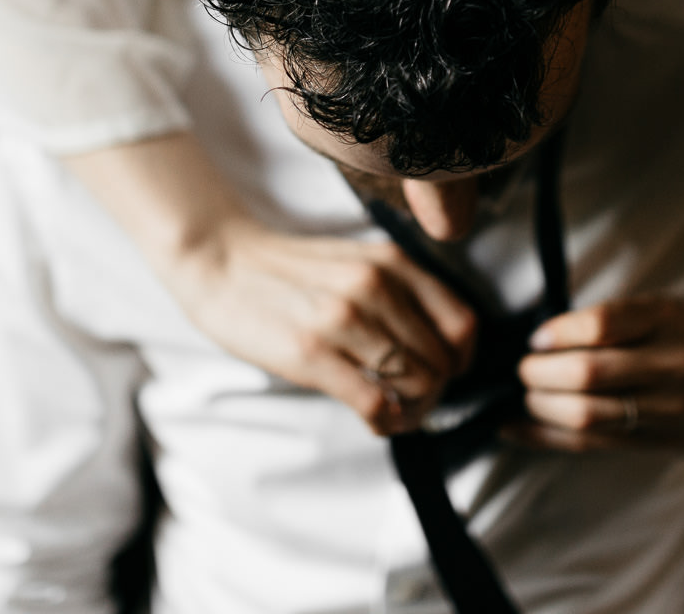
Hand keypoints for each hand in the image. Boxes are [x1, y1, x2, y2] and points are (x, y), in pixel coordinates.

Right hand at [65, 134, 477, 435]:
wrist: (221, 262)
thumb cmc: (291, 271)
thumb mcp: (358, 261)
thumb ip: (401, 293)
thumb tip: (441, 347)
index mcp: (392, 263)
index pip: (461, 323)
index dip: (462, 360)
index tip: (447, 373)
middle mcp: (375, 286)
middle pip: (441, 360)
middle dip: (435, 391)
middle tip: (414, 402)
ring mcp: (344, 319)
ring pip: (414, 382)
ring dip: (412, 410)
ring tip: (394, 413)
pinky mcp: (313, 353)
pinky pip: (375, 402)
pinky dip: (385, 421)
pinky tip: (374, 420)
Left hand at [512, 294, 683, 452]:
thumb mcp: (670, 311)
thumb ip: (619, 321)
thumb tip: (547, 335)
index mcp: (670, 321)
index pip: (605, 324)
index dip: (562, 331)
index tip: (538, 337)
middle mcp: (670, 364)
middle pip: (591, 374)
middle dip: (542, 374)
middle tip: (523, 369)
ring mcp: (667, 408)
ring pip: (590, 414)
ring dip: (542, 407)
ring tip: (524, 398)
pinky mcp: (660, 442)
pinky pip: (595, 443)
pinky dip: (548, 437)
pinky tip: (517, 429)